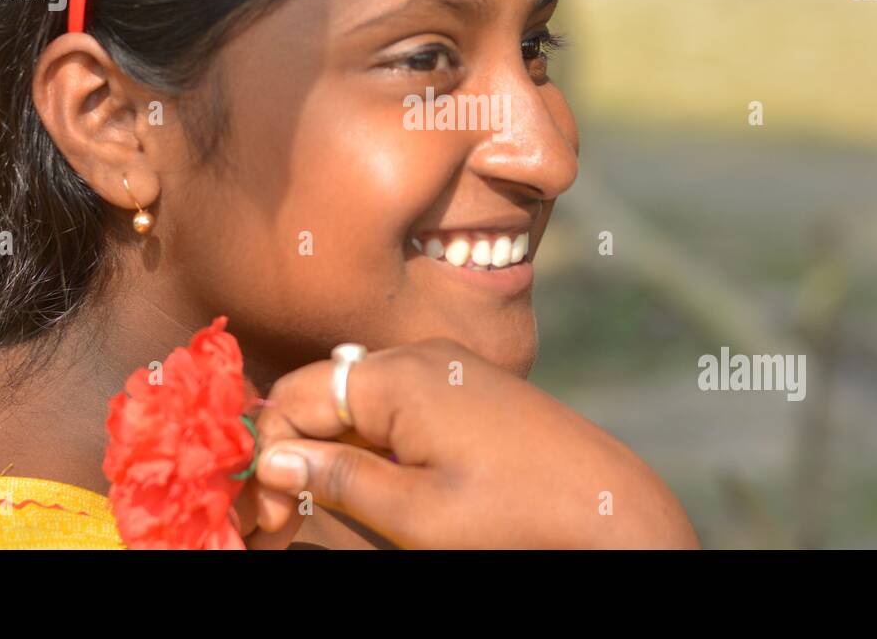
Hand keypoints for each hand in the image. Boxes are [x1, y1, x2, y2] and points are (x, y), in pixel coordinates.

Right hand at [237, 338, 698, 548]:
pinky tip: (376, 483)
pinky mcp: (467, 383)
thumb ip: (337, 479)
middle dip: (295, 451)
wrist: (609, 507)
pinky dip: (372, 439)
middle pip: (324, 392)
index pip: (295, 396)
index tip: (266, 518)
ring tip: (328, 507)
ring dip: (332, 448)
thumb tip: (272, 458)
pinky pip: (396, 401)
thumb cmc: (513, 515)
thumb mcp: (414, 514)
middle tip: (284, 521)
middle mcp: (419, 354)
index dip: (268, 454)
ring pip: (357, 397)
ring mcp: (447, 364)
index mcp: (399, 376)